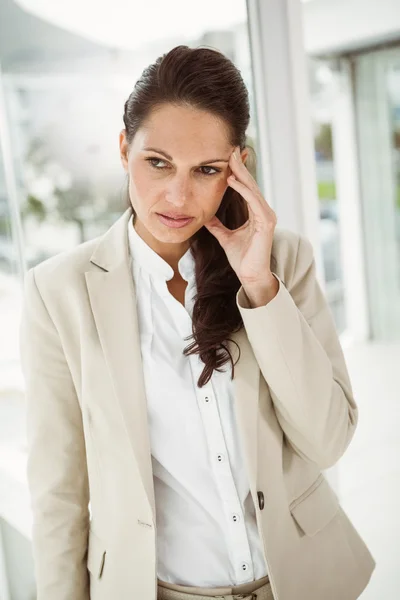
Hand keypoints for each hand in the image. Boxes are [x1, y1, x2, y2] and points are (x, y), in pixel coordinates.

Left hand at [204, 146, 276, 298]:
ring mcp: (266, 216)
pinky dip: (243, 191)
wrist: (250, 275)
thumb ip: (217, 226)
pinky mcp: (266, 223)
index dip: (237, 173)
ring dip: (241, 174)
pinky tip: (233, 181)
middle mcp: (263, 211)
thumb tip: (205, 216)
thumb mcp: (225, 237)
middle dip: (240, 166)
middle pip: (250, 184)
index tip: (227, 158)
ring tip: (231, 159)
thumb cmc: (242, 258)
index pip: (245, 188)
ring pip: (252, 189)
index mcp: (256, 213)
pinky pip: (254, 202)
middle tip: (231, 149)